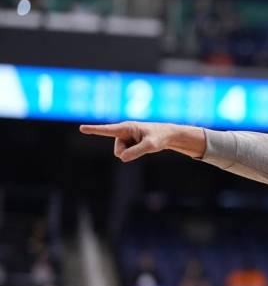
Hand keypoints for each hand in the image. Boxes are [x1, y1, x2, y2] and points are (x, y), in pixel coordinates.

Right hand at [80, 121, 204, 161]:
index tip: (82, 128)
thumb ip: (136, 152)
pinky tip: (142, 146)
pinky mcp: (128, 143)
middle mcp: (123, 132)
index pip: (107, 130)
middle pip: (118, 150)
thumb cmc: (160, 137)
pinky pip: (126, 154)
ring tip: (144, 144)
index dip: (94, 130)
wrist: (167, 136)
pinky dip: (134, 153)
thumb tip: (121, 158)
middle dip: (128, 153)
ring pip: (121, 154)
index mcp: (126, 127)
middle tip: (143, 145)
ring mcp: (125, 138)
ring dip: (132, 153)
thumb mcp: (151, 146)